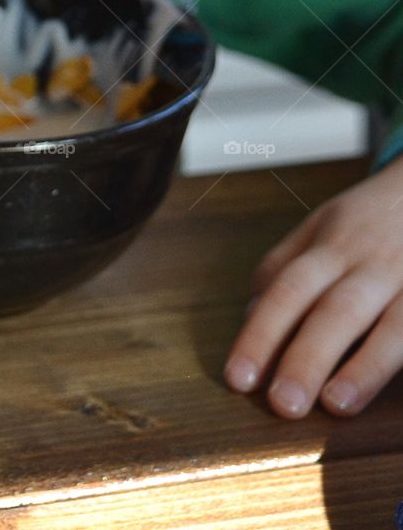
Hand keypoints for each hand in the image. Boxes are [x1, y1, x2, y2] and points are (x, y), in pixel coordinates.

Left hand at [223, 154, 402, 416]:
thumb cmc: (369, 219)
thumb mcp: (320, 225)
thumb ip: (283, 266)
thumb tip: (248, 315)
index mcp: (332, 247)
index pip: (287, 290)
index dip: (261, 334)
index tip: (238, 378)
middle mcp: (372, 264)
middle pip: (335, 310)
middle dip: (307, 358)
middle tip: (282, 405)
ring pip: (392, 327)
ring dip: (363, 368)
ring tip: (334, 405)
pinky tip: (397, 396)